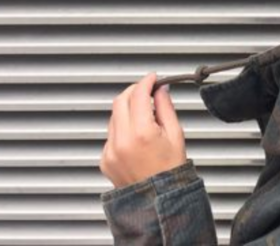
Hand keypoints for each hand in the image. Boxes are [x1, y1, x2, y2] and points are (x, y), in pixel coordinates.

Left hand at [100, 72, 187, 188]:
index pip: (138, 95)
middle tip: (147, 90)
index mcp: (141, 133)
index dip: (146, 82)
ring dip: (127, 109)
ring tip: (145, 118)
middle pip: (120, 101)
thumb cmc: (170, 172)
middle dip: (134, 91)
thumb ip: (165, 108)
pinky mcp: (104, 159)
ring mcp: (110, 151)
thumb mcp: (175, 135)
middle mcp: (122, 141)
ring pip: (114, 116)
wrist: (158, 201)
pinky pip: (111, 134)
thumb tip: (161, 90)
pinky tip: (136, 137)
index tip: (153, 78)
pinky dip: (122, 128)